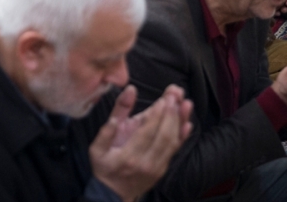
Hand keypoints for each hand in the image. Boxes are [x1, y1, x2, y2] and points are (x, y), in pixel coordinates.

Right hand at [90, 85, 192, 201]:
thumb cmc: (104, 166)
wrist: (112, 194)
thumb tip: (127, 94)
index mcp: (127, 157)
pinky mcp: (162, 169)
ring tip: (185, 102)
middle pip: (163, 136)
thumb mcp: (98, 146)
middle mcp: (145, 163)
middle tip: (175, 94)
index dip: (157, 115)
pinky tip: (188, 123)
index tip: (165, 98)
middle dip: (172, 113)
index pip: (147, 132)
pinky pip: (174, 151)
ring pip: (172, 142)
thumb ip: (111, 122)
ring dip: (180, 121)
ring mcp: (156, 168)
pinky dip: (183, 136)